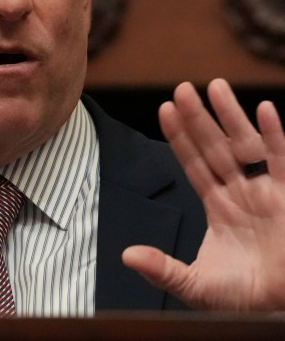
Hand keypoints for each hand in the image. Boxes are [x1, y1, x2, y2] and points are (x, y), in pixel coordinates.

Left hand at [122, 78, 284, 310]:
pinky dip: (276, 135)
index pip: (193, 163)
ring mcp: (267, 192)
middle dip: (198, 119)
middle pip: (215, 147)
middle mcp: (240, 192)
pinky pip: (283, 160)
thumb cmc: (243, 299)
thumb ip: (164, 268)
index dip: (179, 138)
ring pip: (246, 146)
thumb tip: (126, 255)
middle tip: (181, 88)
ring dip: (231, 116)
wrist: (281, 309)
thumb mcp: (197, 285)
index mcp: (217, 206)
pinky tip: (265, 110)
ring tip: (215, 86)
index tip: (165, 110)